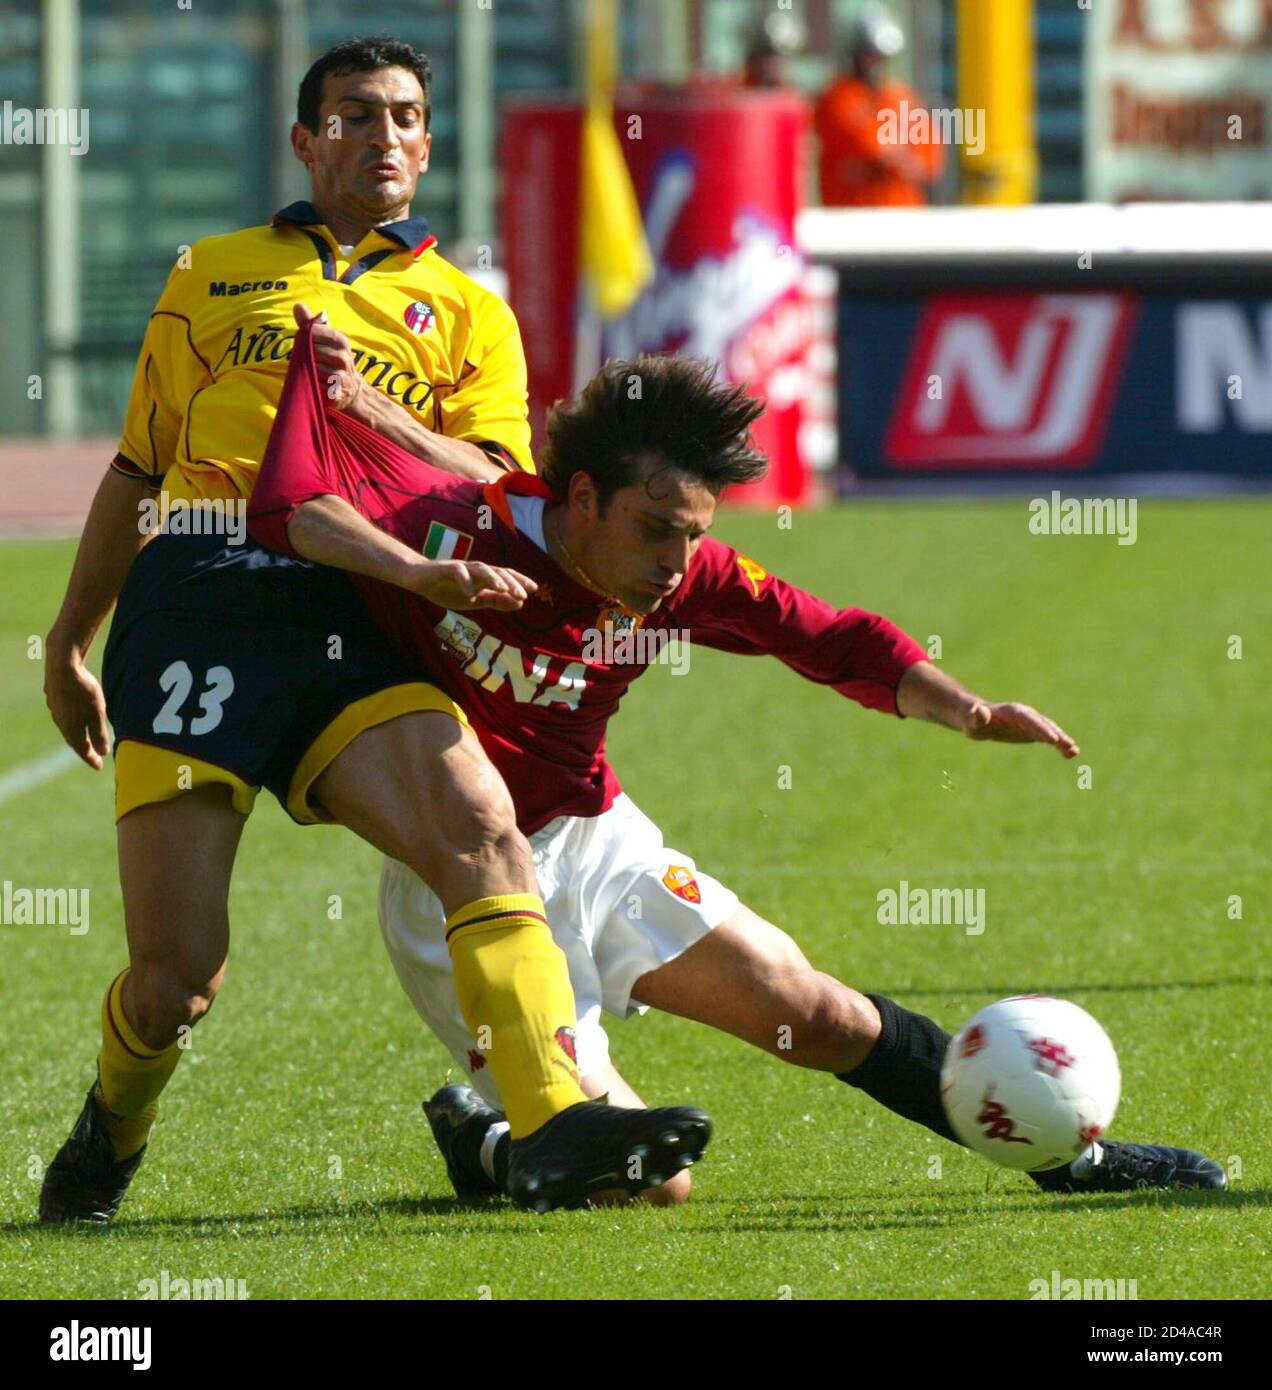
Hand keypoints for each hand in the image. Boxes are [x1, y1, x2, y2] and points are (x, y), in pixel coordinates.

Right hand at [44, 641, 110, 769]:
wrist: (62, 664)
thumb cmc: (82, 690)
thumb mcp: (97, 713)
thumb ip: (99, 734)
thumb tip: (103, 753)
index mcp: (70, 728)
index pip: (82, 749)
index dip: (91, 758)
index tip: (99, 767)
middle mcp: (59, 720)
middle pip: (73, 738)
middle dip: (84, 747)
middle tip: (93, 755)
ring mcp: (54, 707)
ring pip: (67, 724)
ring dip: (77, 732)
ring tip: (85, 736)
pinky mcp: (53, 694)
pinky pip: (63, 712)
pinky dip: (72, 718)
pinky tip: (74, 714)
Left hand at [293, 302, 366, 414]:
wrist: (352, 389)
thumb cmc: (332, 360)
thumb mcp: (325, 340)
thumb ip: (310, 324)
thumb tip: (298, 305)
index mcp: (341, 342)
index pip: (316, 332)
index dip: (306, 336)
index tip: (303, 340)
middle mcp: (343, 358)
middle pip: (313, 350)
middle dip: (305, 354)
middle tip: (304, 358)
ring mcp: (341, 376)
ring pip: (314, 368)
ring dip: (308, 370)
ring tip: (310, 372)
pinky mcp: (336, 393)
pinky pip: (317, 386)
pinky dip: (313, 386)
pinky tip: (315, 384)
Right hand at [410, 560, 537, 611]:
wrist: (419, 579)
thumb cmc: (448, 589)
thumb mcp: (475, 600)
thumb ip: (496, 601)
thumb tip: (520, 603)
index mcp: (483, 577)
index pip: (506, 576)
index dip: (520, 581)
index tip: (534, 590)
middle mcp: (475, 569)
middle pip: (497, 571)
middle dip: (511, 582)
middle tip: (523, 594)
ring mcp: (461, 567)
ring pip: (481, 569)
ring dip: (493, 579)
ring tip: (503, 590)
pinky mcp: (445, 568)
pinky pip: (458, 572)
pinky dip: (465, 582)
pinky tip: (471, 594)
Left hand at [963, 701, 1078, 757]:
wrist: (978, 718)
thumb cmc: (973, 720)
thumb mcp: (971, 721)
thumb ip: (977, 717)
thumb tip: (981, 712)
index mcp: (1014, 712)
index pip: (1030, 721)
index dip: (1041, 729)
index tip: (1053, 739)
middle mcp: (1026, 715)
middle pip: (1044, 725)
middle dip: (1056, 735)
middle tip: (1068, 746)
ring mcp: (1032, 723)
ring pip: (1050, 731)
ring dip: (1062, 740)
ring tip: (1073, 751)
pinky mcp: (1034, 732)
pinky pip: (1049, 738)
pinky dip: (1060, 744)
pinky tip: (1071, 753)